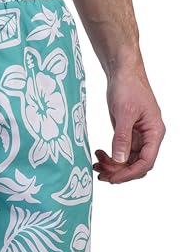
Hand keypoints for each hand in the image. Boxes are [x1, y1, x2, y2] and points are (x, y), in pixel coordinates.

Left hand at [93, 67, 165, 183]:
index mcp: (155, 133)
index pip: (146, 162)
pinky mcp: (127, 134)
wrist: (122, 73)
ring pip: (127, 161)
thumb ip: (122, 137)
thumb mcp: (124, 113)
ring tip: (96, 164)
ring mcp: (138, 136)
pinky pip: (121, 152)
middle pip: (137, 165)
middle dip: (119, 172)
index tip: (112, 178)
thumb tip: (120, 160)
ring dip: (112, 166)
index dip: (129, 173)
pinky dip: (110, 157)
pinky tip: (98, 155)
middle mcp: (149, 137)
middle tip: (100, 173)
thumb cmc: (128, 88)